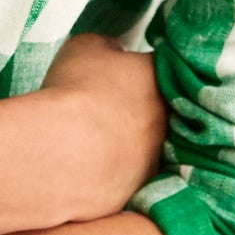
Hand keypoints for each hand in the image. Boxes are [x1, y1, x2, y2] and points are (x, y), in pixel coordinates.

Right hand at [38, 33, 168, 219]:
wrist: (66, 150)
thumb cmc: (76, 91)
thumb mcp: (85, 47)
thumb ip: (105, 46)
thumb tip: (112, 53)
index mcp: (160, 77)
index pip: (161, 67)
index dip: (139, 70)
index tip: (120, 75)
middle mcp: (168, 118)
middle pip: (159, 108)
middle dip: (138, 108)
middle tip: (106, 109)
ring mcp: (157, 156)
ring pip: (145, 145)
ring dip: (127, 142)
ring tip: (93, 141)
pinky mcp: (140, 188)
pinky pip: (129, 175)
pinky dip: (114, 171)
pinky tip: (90, 167)